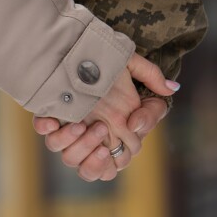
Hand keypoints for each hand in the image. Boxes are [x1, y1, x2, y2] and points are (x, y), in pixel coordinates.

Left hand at [34, 54, 176, 180]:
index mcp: (110, 134)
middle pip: (87, 170)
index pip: (113, 165)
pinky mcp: (49, 115)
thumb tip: (171, 89)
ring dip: (76, 145)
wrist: (81, 46)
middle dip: (93, 158)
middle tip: (100, 129)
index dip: (114, 160)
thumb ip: (152, 78)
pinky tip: (52, 120)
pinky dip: (47, 128)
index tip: (117, 137)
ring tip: (82, 125)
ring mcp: (68, 128)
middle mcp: (88, 136)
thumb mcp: (134, 67)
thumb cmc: (110, 62)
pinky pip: (44, 132)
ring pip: (68, 157)